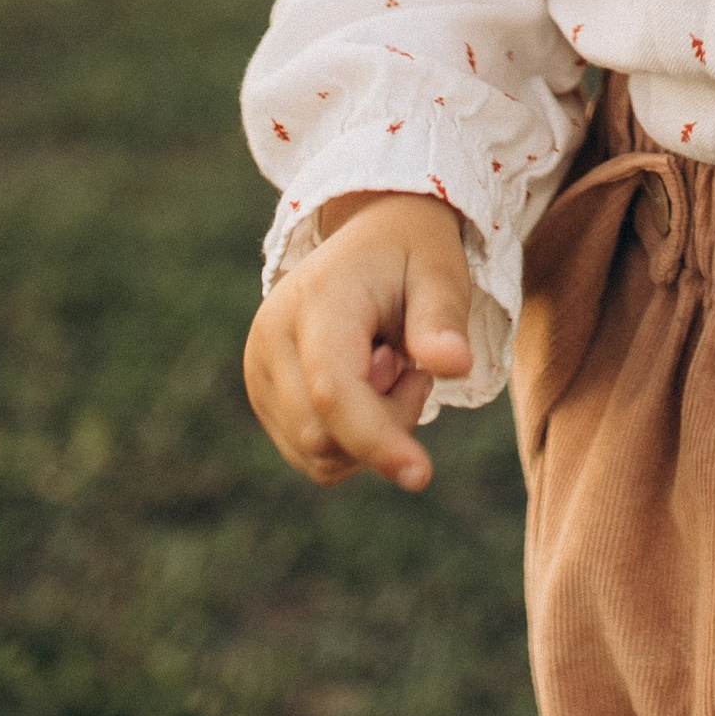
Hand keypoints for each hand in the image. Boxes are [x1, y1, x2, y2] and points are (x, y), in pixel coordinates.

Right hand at [242, 190, 474, 491]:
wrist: (370, 239)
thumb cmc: (412, 255)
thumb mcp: (441, 272)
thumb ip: (443, 319)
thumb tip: (456, 366)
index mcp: (319, 298)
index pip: (334, 390)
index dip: (376, 439)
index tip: (421, 476)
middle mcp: (273, 334)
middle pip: (325, 434)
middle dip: (388, 424)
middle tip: (412, 369)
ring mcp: (258, 367)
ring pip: (317, 454)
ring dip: (369, 433)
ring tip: (387, 368)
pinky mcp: (262, 394)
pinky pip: (311, 455)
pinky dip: (350, 440)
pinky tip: (364, 386)